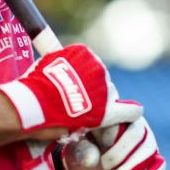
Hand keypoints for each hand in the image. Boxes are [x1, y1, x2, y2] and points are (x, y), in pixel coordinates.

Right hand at [0, 45, 141, 133]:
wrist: (34, 103)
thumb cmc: (33, 85)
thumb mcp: (46, 62)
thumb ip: (59, 62)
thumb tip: (59, 60)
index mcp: (84, 53)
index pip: (91, 67)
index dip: (84, 80)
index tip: (74, 89)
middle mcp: (98, 68)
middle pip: (102, 82)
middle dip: (93, 93)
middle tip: (76, 106)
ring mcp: (104, 90)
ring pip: (110, 97)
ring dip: (102, 105)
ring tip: (86, 116)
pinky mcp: (108, 112)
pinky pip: (128, 111)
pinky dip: (131, 112)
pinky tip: (135, 112)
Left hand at [61, 113, 165, 169]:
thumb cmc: (81, 153)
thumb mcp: (75, 151)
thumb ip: (82, 151)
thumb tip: (92, 159)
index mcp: (114, 113)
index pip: (121, 113)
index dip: (113, 131)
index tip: (100, 144)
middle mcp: (133, 123)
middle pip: (137, 133)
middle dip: (121, 155)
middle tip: (104, 168)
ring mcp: (145, 140)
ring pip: (149, 149)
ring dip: (133, 169)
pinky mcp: (152, 159)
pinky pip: (158, 165)